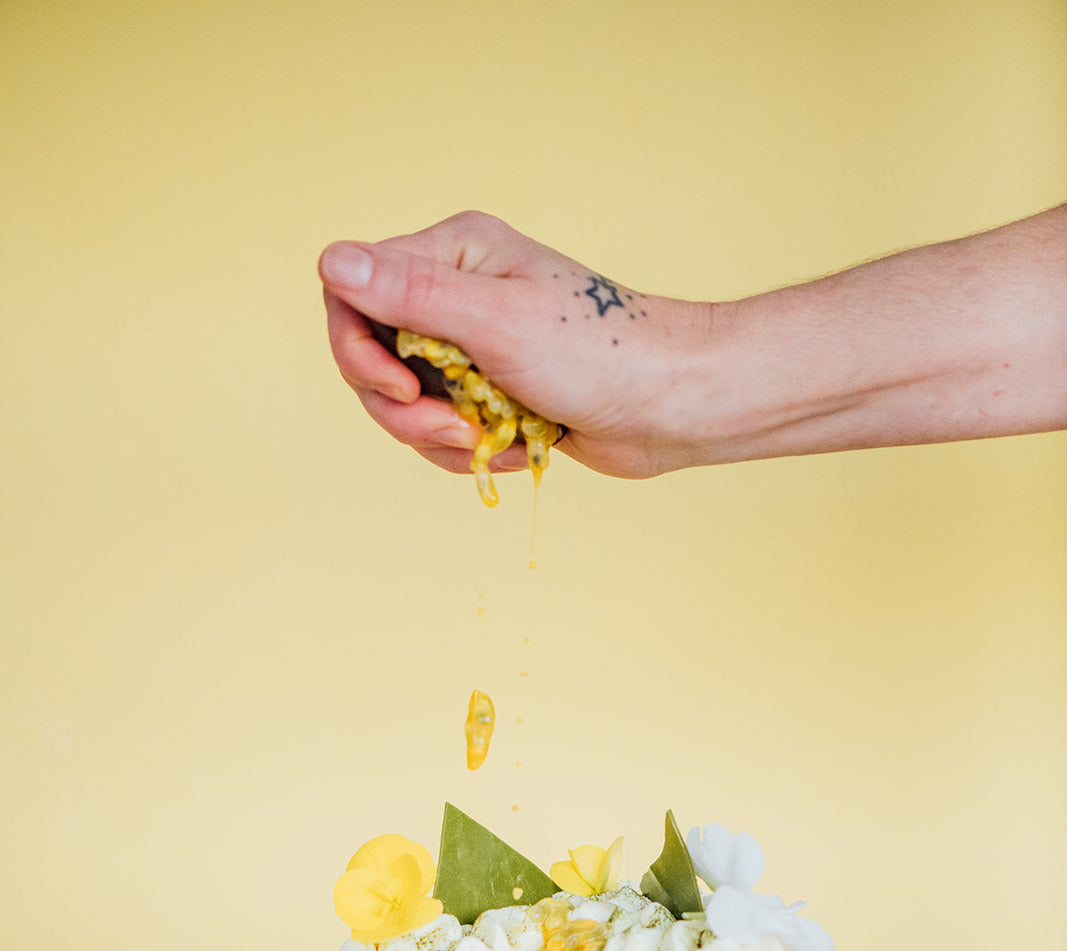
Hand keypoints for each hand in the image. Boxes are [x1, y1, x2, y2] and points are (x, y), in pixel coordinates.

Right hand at [318, 211, 715, 481]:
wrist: (671, 404)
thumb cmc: (600, 352)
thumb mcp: (497, 322)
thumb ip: (412, 295)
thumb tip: (330, 258)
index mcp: (452, 254)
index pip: (353, 295)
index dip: (358, 350)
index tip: (400, 386)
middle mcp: (455, 293)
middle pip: (372, 357)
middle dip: (403, 407)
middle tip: (453, 429)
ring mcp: (471, 345)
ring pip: (404, 403)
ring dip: (438, 437)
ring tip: (488, 442)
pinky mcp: (489, 391)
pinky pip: (441, 430)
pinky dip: (468, 450)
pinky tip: (509, 450)